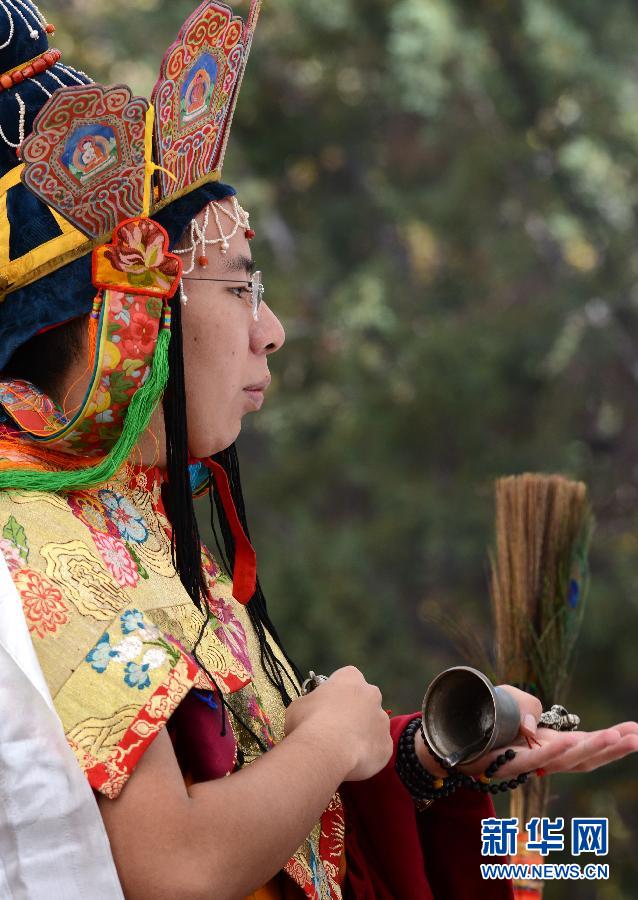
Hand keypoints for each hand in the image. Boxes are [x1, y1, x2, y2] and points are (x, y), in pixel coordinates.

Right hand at [285, 665, 392, 781]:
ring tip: (341, 750)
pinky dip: (366, 756)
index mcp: (350, 677)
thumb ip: (310, 704)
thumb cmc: (308, 721)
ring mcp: (382, 720)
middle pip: (364, 701)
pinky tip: (350, 762)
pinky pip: (377, 750)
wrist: (325, 750)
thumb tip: (310, 712)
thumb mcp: (298, 705)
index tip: (326, 707)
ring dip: (361, 735)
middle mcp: (371, 694)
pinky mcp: (387, 745)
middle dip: (354, 713)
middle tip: (335, 729)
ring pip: (373, 727)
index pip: (347, 679)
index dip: (336, 694)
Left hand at [416, 684, 637, 779]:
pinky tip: (570, 742)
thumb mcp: (512, 704)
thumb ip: (528, 709)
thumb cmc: (482, 721)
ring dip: (592, 748)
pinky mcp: (507, 764)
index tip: (637, 731)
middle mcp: (543, 758)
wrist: (449, 738)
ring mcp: (527, 764)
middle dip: (613, 748)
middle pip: (584, 758)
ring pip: (565, 760)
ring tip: (617, 737)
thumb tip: (535, 723)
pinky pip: (533, 759)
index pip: (587, 744)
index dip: (612, 741)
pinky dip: (553, 751)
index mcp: (549, 745)